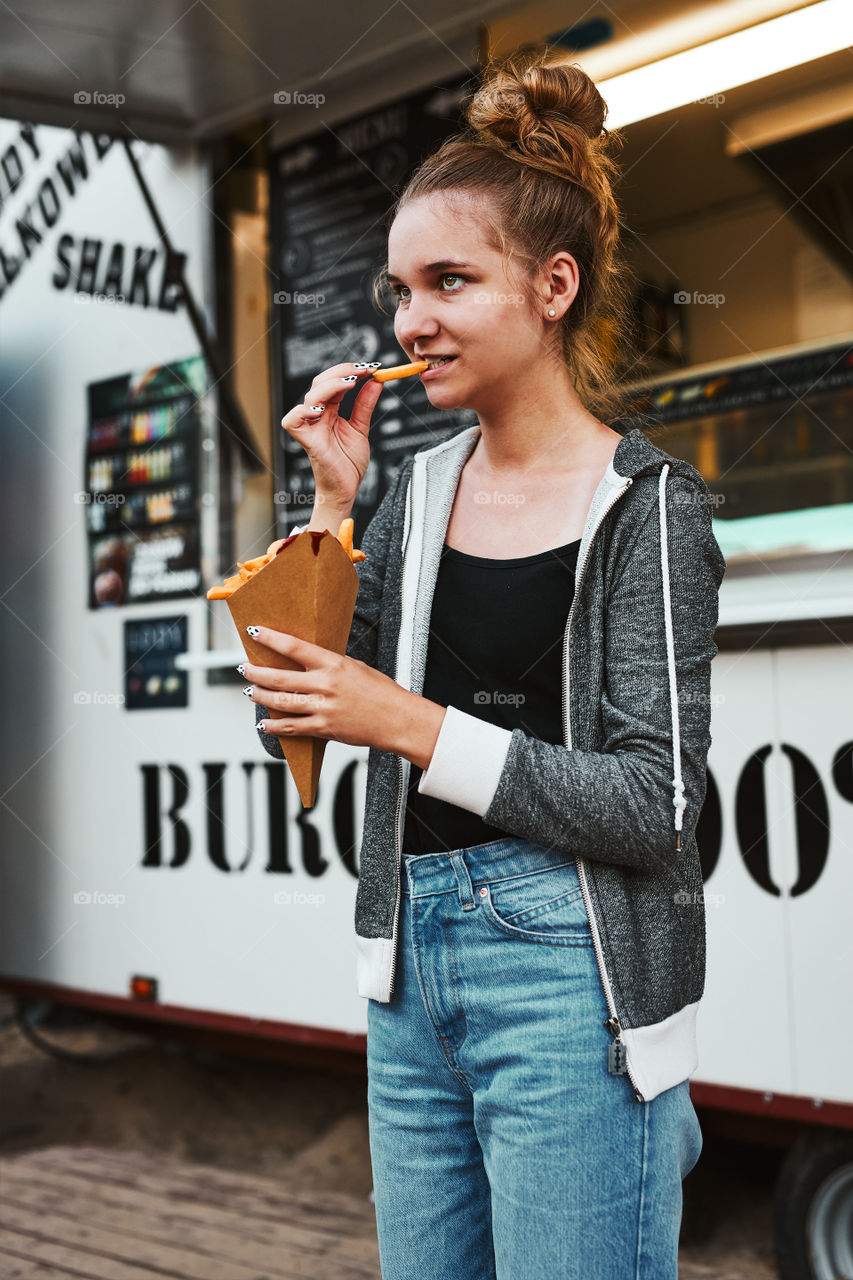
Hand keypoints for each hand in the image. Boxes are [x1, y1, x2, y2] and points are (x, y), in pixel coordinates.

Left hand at [241, 626, 445, 764]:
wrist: (397, 719)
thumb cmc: (380, 691)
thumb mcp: (356, 667)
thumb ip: (330, 665)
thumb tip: (306, 662)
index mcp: (334, 663)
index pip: (294, 647)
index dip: (271, 639)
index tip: (254, 632)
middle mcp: (325, 684)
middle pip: (280, 677)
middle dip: (257, 672)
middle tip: (244, 668)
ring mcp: (323, 707)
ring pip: (281, 702)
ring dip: (261, 696)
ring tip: (249, 691)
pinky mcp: (324, 728)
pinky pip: (293, 727)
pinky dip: (274, 726)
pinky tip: (263, 724)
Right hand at [280, 361, 384, 504]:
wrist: (346, 490)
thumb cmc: (348, 464)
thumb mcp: (361, 429)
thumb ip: (365, 405)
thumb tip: (376, 381)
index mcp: (329, 411)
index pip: (335, 382)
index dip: (350, 371)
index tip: (371, 367)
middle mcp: (317, 416)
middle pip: (320, 383)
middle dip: (341, 372)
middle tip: (364, 369)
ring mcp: (311, 427)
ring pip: (310, 396)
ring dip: (331, 385)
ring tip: (351, 382)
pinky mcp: (307, 441)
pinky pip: (293, 421)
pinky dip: (303, 411)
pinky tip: (322, 409)